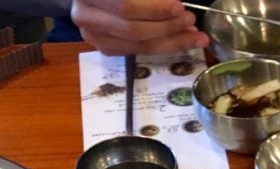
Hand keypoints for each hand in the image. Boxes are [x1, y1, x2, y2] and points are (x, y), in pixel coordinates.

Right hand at [71, 0, 209, 54]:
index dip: (156, 9)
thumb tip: (176, 9)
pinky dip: (163, 46)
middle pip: (134, 30)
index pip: (126, 7)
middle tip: (190, 20)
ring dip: (172, 41)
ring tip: (193, 34)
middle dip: (168, 27)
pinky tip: (181, 39)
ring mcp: (93, 36)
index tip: (179, 7)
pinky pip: (138, 51)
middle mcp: (85, 17)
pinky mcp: (105, 48)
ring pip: (138, 45)